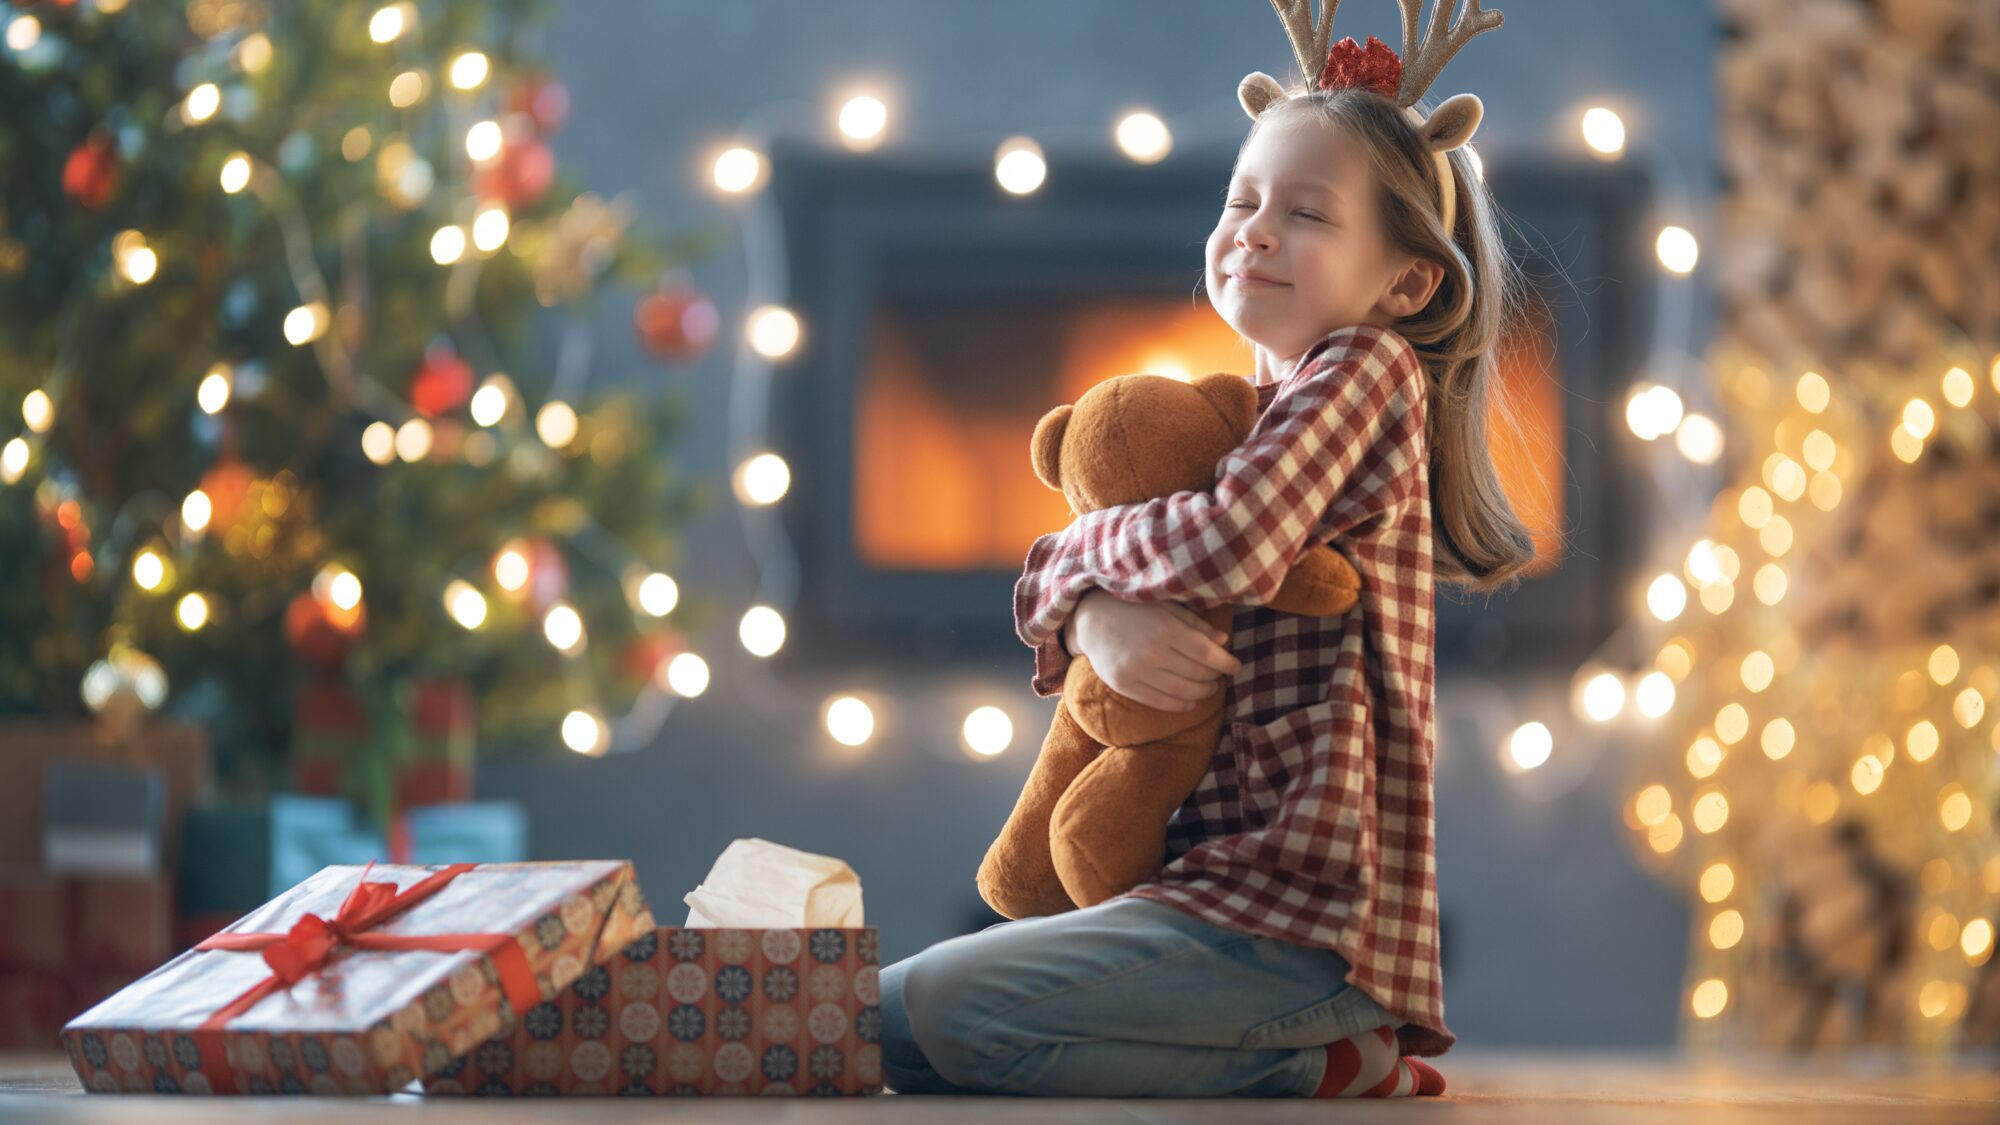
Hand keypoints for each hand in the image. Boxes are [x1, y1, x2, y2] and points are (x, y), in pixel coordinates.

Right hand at [1064, 590, 1240, 711]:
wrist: (1090, 619)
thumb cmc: (1133, 608)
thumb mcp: (1165, 607)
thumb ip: (1194, 624)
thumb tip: (1224, 641)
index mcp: (1164, 628)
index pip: (1205, 653)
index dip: (1225, 662)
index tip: (1236, 666)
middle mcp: (1151, 652)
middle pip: (1196, 674)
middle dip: (1214, 676)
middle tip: (1220, 674)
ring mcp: (1136, 671)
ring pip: (1182, 692)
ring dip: (1202, 692)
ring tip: (1209, 687)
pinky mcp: (1124, 685)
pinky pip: (1160, 702)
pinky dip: (1181, 705)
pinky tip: (1191, 701)